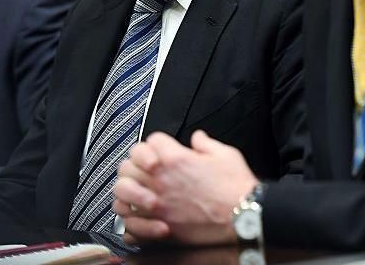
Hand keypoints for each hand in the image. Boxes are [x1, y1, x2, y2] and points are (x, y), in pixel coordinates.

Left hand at [114, 130, 258, 245]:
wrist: (242, 217)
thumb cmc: (236, 188)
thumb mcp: (226, 154)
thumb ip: (206, 143)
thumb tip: (198, 138)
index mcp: (176, 158)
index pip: (152, 140)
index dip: (158, 143)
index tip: (163, 149)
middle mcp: (162, 179)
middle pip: (129, 162)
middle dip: (136, 162)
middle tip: (145, 167)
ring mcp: (158, 203)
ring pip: (122, 189)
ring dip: (128, 187)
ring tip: (136, 189)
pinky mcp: (159, 225)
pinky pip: (130, 220)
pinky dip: (130, 216)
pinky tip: (138, 213)